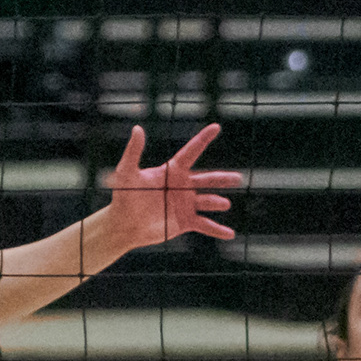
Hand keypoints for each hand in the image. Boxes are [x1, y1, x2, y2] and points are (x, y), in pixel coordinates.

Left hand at [94, 124, 239, 252]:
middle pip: (206, 179)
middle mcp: (182, 186)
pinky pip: (205, 225)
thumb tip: (138, 129)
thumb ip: (134, 151)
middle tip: (238, 178)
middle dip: (222, 178)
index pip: (191, 152)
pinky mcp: (185, 222)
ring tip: (224, 204)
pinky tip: (230, 234)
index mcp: (172, 171)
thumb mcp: (126, 172)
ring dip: (217, 203)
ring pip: (207, 202)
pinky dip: (217, 230)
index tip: (216, 127)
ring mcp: (185, 204)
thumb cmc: (123, 196)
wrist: (123, 225)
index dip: (203, 139)